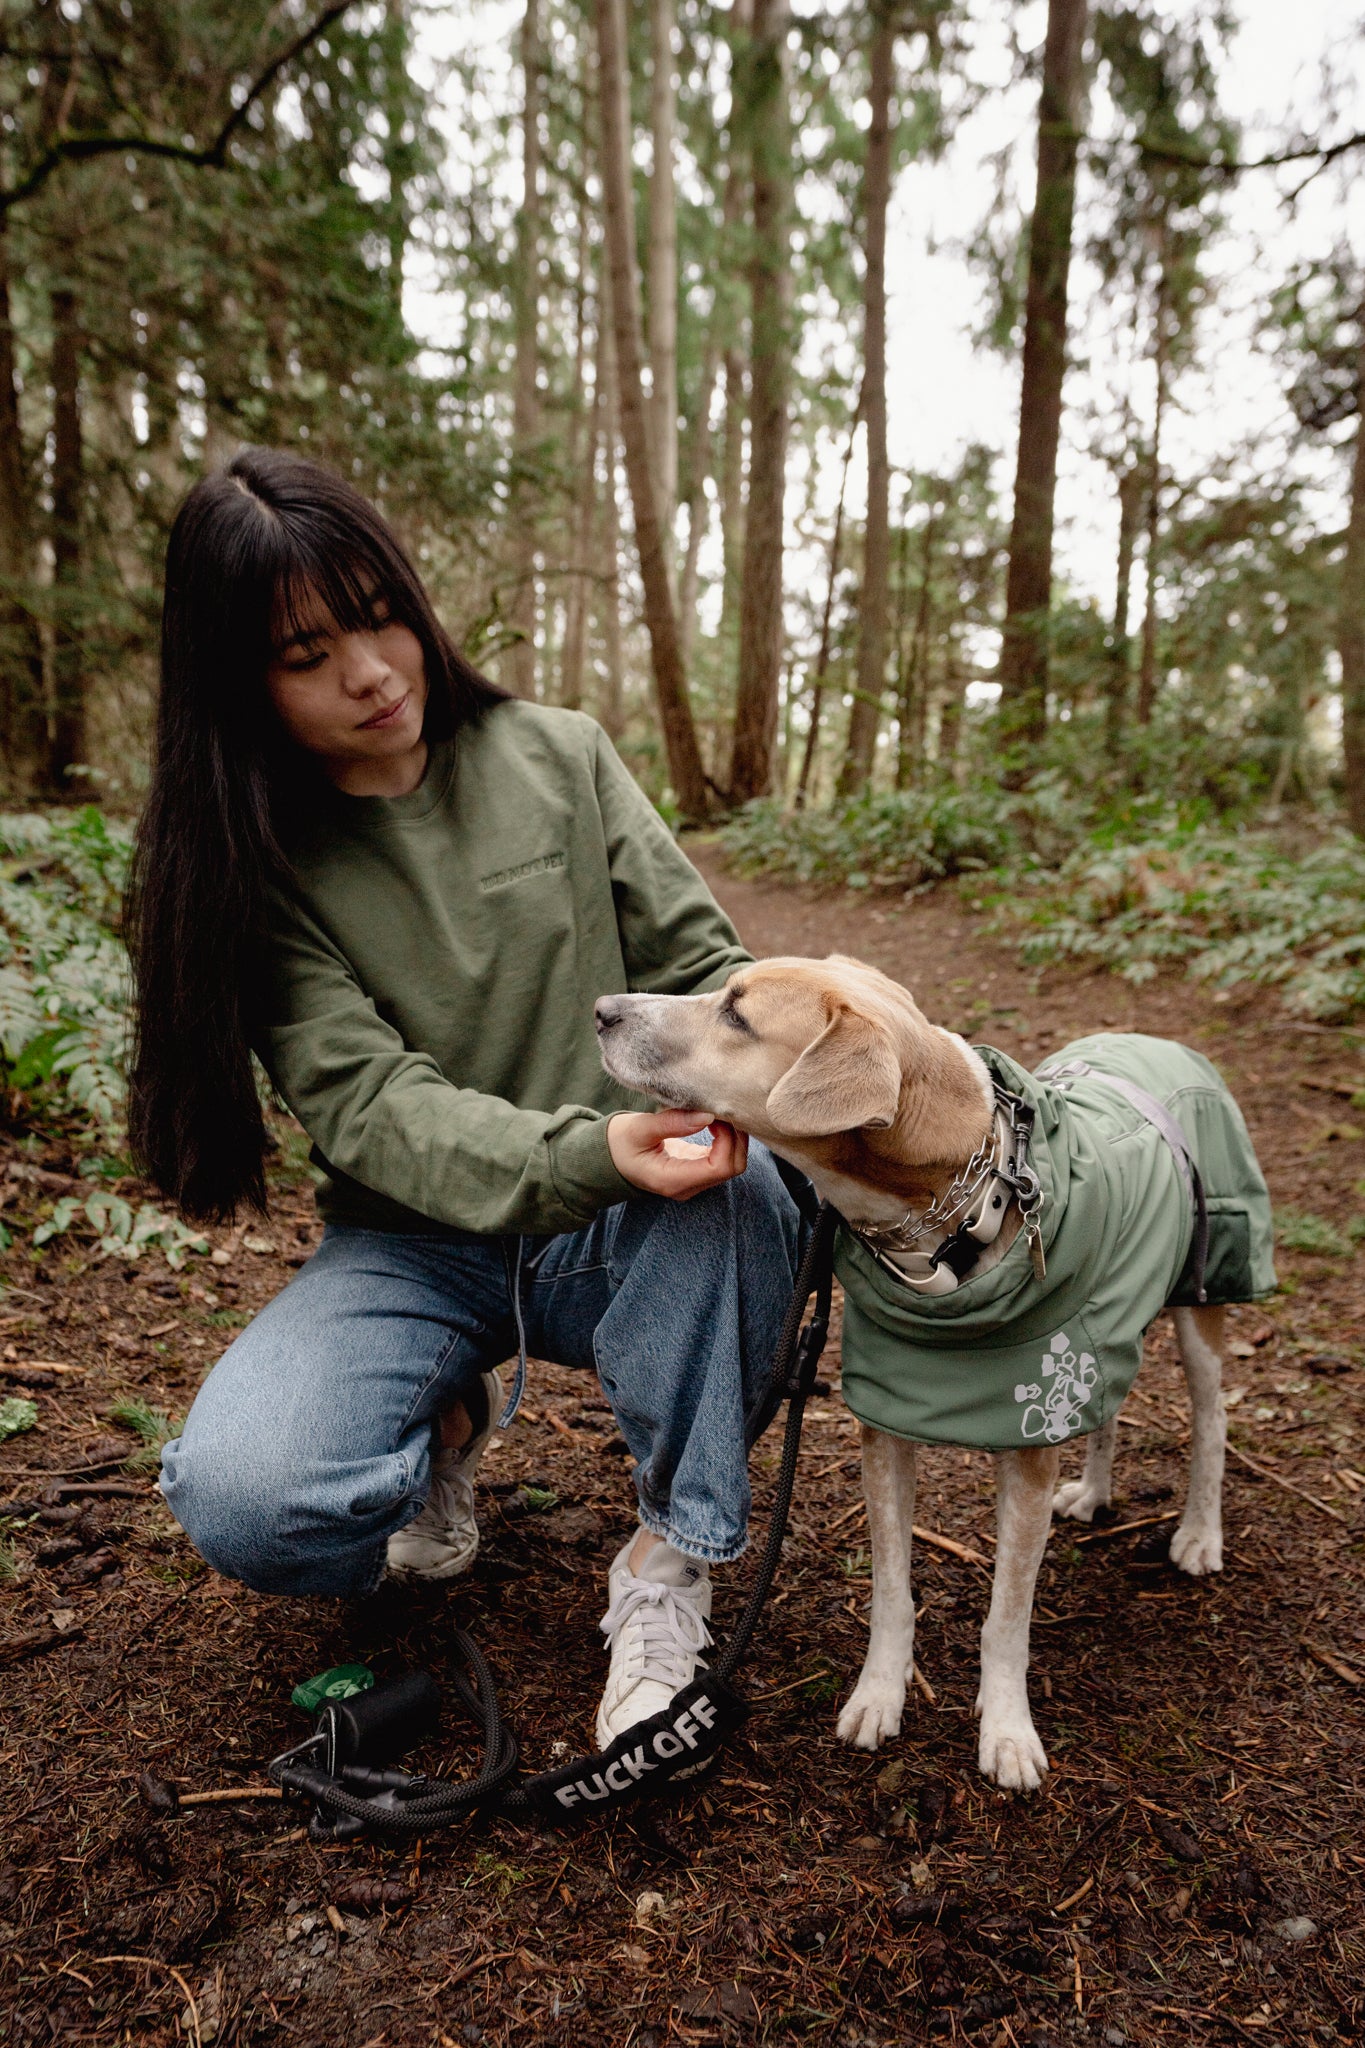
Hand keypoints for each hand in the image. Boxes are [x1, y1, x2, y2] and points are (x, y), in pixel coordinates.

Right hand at [606, 1108, 748, 1200]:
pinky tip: (713, 1121)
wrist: (609, 1157)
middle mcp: (687, 1186)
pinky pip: (723, 1159)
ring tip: (715, 1114)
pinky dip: (726, 1139)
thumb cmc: (619, 1142)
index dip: (727, 1140)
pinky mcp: (697, 1171)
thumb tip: (707, 1116)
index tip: (714, 1116)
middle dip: (735, 1137)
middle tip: (719, 1111)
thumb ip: (671, 1122)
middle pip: (733, 1166)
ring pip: (733, 1163)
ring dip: (733, 1137)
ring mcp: (694, 1181)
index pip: (720, 1167)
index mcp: (673, 1180)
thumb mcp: (639, 1128)